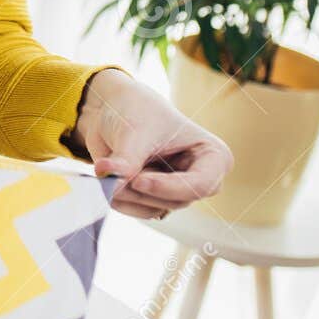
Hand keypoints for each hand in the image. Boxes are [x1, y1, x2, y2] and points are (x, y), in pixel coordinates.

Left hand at [72, 69, 231, 219]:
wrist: (115, 107)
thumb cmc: (136, 110)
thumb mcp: (134, 131)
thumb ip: (126, 161)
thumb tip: (111, 182)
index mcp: (212, 155)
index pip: (200, 185)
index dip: (167, 187)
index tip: (137, 180)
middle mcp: (200, 177)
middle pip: (175, 200)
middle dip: (140, 190)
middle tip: (110, 173)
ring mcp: (177, 189)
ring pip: (155, 208)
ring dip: (126, 194)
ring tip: (105, 171)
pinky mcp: (155, 197)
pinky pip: (140, 210)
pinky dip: (121, 200)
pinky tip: (106, 180)